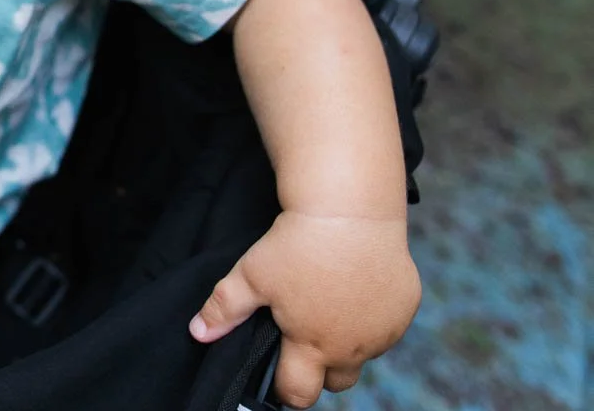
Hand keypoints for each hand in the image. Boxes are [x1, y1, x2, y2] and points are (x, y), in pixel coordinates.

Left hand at [189, 210, 420, 408]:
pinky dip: (372, 318)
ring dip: (348, 343)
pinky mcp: (404, 308)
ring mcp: (383, 330)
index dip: (285, 387)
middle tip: (303, 337)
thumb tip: (198, 333)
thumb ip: (225, 309)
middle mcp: (353, 346)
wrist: (350, 211)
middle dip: (320, 370)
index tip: (278, 371)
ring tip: (328, 307)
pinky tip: (355, 289)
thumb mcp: (252, 274)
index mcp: (312, 345)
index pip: (299, 393)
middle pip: (336, 382)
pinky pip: (387, 327)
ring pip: (364, 354)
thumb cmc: (296, 245)